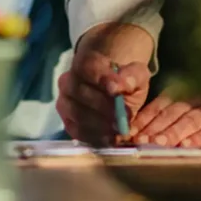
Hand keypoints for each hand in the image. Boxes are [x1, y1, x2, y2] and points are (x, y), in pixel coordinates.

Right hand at [56, 23, 152, 144]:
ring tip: (119, 130)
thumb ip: (132, 77)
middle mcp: (68, 81)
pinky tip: (110, 138)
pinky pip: (76, 130)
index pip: (87, 67)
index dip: (100, 79)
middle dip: (103, 107)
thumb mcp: (135, 75)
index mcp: (84, 62)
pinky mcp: (68, 122)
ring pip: (76, 113)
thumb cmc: (124, 82)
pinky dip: (94, 136)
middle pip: (80, 92)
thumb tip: (123, 85)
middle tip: (123, 118)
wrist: (114, 95)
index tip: (116, 90)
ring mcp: (65, 102)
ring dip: (99, 124)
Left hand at [128, 96, 200, 147]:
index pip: (164, 104)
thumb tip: (147, 133)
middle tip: (141, 141)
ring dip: (174, 132)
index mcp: (193, 94)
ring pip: (193, 118)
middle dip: (156, 127)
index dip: (148, 117)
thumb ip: (179, 117)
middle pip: (175, 112)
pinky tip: (188, 146)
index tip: (132, 131)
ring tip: (159, 145)